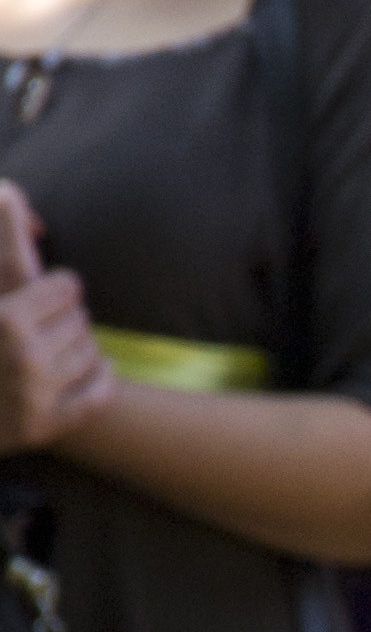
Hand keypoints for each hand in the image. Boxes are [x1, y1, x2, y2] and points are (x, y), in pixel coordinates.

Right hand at [0, 182, 110, 453]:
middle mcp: (25, 357)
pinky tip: (86, 373)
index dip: (54, 290)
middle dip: (63, 321)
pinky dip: (98, 382)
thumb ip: (5, 230)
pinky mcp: (49, 427)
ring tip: (51, 353)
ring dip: (78, 350)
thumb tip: (20, 203)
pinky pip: (100, 395)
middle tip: (41, 330)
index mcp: (6, 318)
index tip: (40, 297)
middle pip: (82, 319)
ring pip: (93, 353)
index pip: (68, 286)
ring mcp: (38, 397)